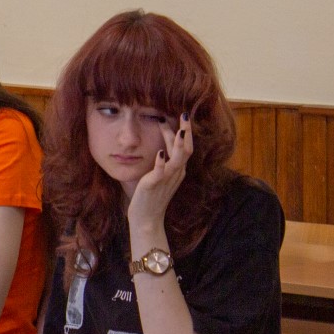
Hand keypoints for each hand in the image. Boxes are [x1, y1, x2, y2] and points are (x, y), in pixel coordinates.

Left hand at [127, 112, 194, 230]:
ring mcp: (166, 179)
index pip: (184, 147)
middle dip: (186, 132)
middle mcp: (175, 173)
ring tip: (180, 130)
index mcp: (178, 170)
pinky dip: (161, 162)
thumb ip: (164, 161)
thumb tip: (163, 146)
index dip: (182, 132)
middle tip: (184, 114)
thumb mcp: (160, 175)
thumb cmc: (151, 196)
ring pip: (178, 159)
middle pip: (186, 150)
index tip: (176, 115)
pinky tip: (160, 151)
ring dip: (179, 144)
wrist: (146, 219)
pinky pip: (160, 172)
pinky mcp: (154, 185)